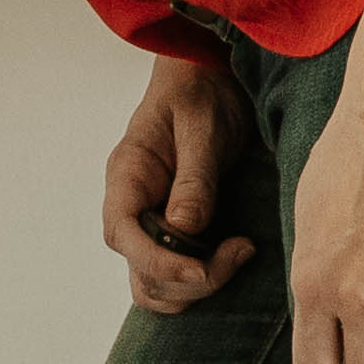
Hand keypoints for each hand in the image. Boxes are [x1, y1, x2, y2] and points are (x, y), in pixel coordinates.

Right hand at [103, 58, 258, 314]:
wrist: (211, 78)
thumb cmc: (202, 92)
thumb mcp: (202, 127)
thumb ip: (194, 179)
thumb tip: (184, 229)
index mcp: (128, 176)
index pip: (123, 235)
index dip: (158, 263)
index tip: (203, 269)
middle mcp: (132, 205)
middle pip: (140, 271)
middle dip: (189, 279)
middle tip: (240, 251)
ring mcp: (151, 221)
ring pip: (155, 283)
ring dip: (196, 286)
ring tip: (240, 252)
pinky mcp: (175, 230)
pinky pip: (176, 273)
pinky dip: (202, 278)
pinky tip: (235, 252)